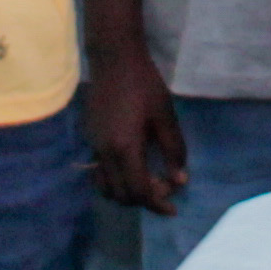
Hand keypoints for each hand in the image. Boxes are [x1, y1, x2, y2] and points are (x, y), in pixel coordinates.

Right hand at [88, 52, 186, 211]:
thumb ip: (174, 150)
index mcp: (125, 148)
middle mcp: (105, 153)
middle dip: (144, 200)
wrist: (114, 59)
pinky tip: (133, 167)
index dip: (158, 205)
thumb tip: (180, 180)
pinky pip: (100, 173)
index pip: (140, 191)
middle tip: (165, 187)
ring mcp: (94, 147)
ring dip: (127, 193)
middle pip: (121, 195)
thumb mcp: (166, 116)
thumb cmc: (144, 84)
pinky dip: (116, 180)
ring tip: (148, 181)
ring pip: (107, 187)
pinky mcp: (90, 139)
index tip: (173, 210)